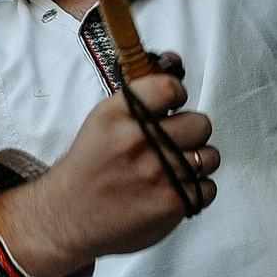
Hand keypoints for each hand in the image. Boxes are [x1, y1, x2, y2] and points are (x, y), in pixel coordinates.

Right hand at [0, 70, 216, 276]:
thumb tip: (174, 60)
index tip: (171, 108)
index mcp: (117, 114)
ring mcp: (157, 173)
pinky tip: (172, 190)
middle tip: (172, 144)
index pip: (170, 88)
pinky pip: (209, 187)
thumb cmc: (89, 166)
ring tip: (174, 169)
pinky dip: (195, 191)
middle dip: (191, 133)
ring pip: (210, 156)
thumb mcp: (102, 121)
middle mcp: (137, 141)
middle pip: (201, 123)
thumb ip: (140, 94)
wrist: (66, 216)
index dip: (178, 96)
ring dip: (196, 163)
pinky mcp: (171, 203)